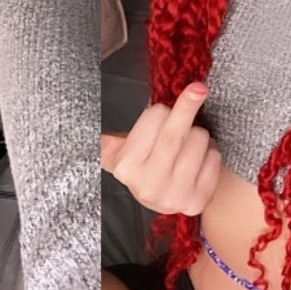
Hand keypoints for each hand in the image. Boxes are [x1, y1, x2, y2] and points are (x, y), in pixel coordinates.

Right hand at [100, 83, 221, 214]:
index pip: (154, 118)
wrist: (158, 200)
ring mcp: (176, 196)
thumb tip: (75, 124)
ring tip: (185, 144)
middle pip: (177, 132)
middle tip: (199, 88)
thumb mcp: (116, 149)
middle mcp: (150, 184)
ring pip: (199, 141)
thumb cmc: (140, 163)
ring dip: (197, 135)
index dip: (160, 111)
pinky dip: (210, 152)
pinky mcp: (199, 201)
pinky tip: (197, 160)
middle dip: (189, 104)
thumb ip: (104, 135)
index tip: (159, 115)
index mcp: (127, 167)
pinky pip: (215, 158)